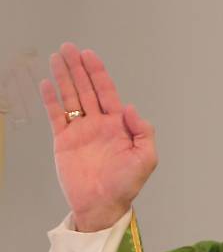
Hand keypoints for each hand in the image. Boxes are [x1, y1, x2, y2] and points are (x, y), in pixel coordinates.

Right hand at [41, 45, 156, 231]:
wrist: (103, 204)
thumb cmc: (127, 184)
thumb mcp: (146, 158)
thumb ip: (144, 132)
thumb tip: (131, 108)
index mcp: (118, 125)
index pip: (107, 92)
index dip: (98, 73)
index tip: (90, 55)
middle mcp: (98, 124)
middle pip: (86, 89)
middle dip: (78, 68)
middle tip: (69, 48)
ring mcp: (80, 131)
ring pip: (71, 97)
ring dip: (64, 77)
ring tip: (57, 58)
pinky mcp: (64, 140)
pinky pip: (56, 115)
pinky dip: (51, 99)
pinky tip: (46, 83)